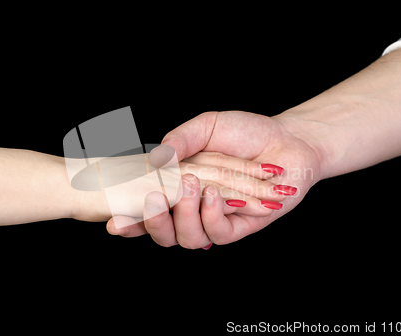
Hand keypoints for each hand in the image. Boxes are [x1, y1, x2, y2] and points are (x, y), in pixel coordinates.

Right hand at [107, 110, 322, 247]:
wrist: (287, 140)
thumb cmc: (245, 131)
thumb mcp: (206, 126)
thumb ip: (180, 140)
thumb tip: (156, 158)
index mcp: (178, 185)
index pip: (147, 207)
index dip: (127, 219)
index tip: (113, 220)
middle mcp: (193, 207)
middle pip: (161, 232)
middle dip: (152, 222)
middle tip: (155, 199)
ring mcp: (215, 219)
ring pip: (187, 238)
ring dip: (185, 215)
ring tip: (193, 185)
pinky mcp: (240, 227)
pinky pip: (218, 234)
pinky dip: (213, 215)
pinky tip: (217, 194)